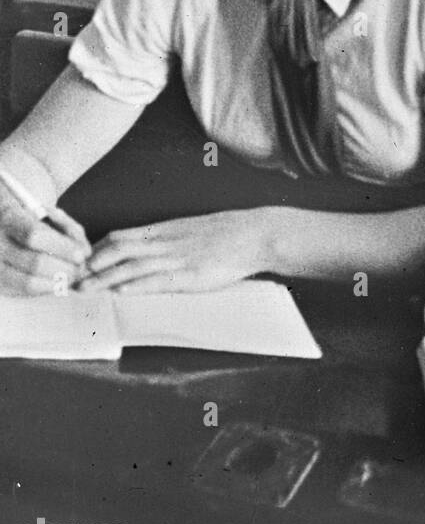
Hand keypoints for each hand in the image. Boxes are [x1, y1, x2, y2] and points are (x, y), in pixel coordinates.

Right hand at [0, 201, 90, 295]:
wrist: (4, 228)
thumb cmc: (31, 217)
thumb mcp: (48, 211)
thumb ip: (67, 227)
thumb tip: (85, 252)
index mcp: (8, 216)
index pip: (35, 235)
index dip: (62, 248)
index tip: (81, 255)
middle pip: (35, 263)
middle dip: (64, 269)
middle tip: (79, 270)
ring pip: (29, 282)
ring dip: (57, 282)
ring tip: (71, 276)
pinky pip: (24, 291)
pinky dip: (46, 288)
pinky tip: (56, 282)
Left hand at [77, 209, 266, 293]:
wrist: (254, 235)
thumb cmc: (226, 234)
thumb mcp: (191, 230)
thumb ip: (169, 239)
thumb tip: (148, 251)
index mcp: (165, 230)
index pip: (120, 236)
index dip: (96, 249)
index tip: (79, 264)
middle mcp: (165, 242)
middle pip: (118, 249)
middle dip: (91, 266)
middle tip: (71, 280)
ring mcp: (176, 258)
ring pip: (131, 266)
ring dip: (104, 280)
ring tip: (83, 291)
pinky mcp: (190, 275)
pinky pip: (156, 280)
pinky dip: (135, 286)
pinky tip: (119, 293)